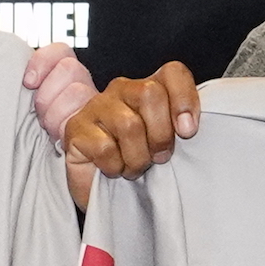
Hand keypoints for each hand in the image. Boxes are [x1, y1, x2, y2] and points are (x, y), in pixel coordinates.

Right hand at [62, 60, 200, 191]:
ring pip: (128, 123)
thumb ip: (183, 128)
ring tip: (134, 167)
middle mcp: (123, 89)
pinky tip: (113, 169)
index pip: (173, 73)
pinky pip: (104, 146)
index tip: (188, 132)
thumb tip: (188, 127)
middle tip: (158, 157)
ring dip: (138, 157)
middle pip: (150, 93)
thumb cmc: (141, 164)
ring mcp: (96, 106)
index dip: (185, 99)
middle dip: (160, 134)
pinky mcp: (76, 128)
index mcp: (150, 87)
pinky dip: (115, 166)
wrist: (105, 192)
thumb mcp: (170, 145)